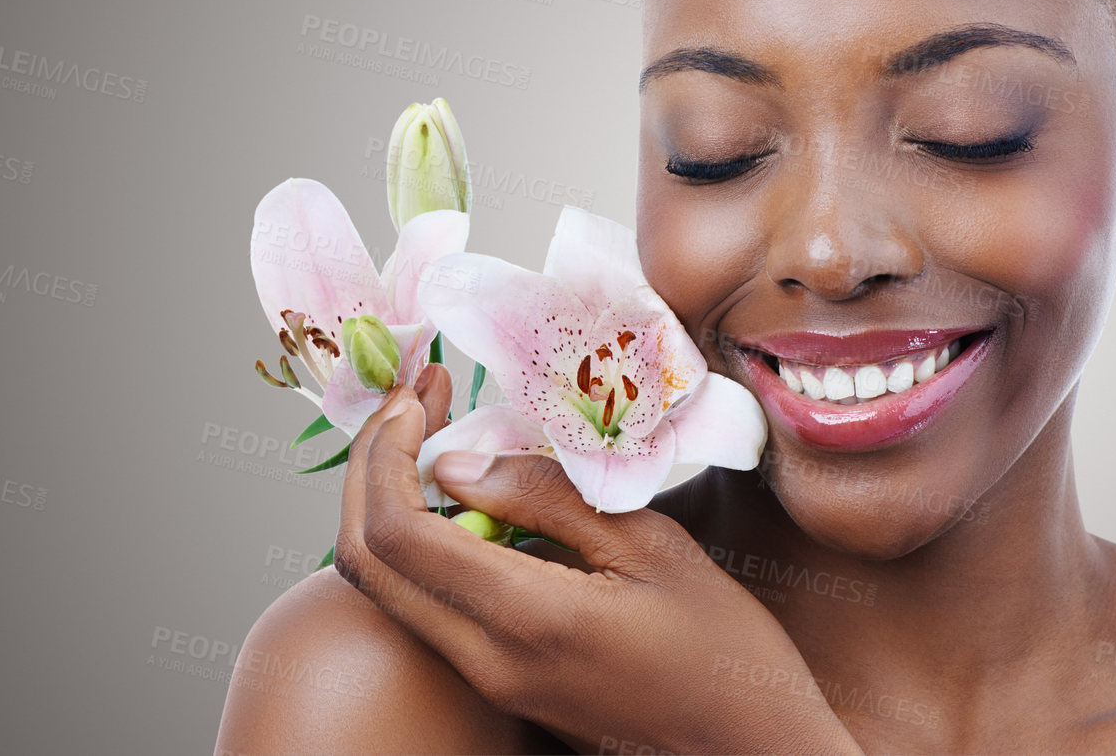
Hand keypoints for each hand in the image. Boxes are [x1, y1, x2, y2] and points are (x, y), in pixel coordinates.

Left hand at [333, 369, 862, 755]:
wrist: (749, 748)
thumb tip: (457, 463)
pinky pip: (433, 607)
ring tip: (444, 436)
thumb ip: (549, 500)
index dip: (386, 452)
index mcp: (525, 618)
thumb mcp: (654, 546)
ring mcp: (489, 681)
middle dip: (372, 469)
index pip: (399, 533)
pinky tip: (480, 498)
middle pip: (367, 564)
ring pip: (393, 589)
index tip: (418, 395)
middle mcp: (486, 660)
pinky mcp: (504, 685)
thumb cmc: (723, 645)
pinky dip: (429, 543)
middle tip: (416, 403)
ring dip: (396, 504)